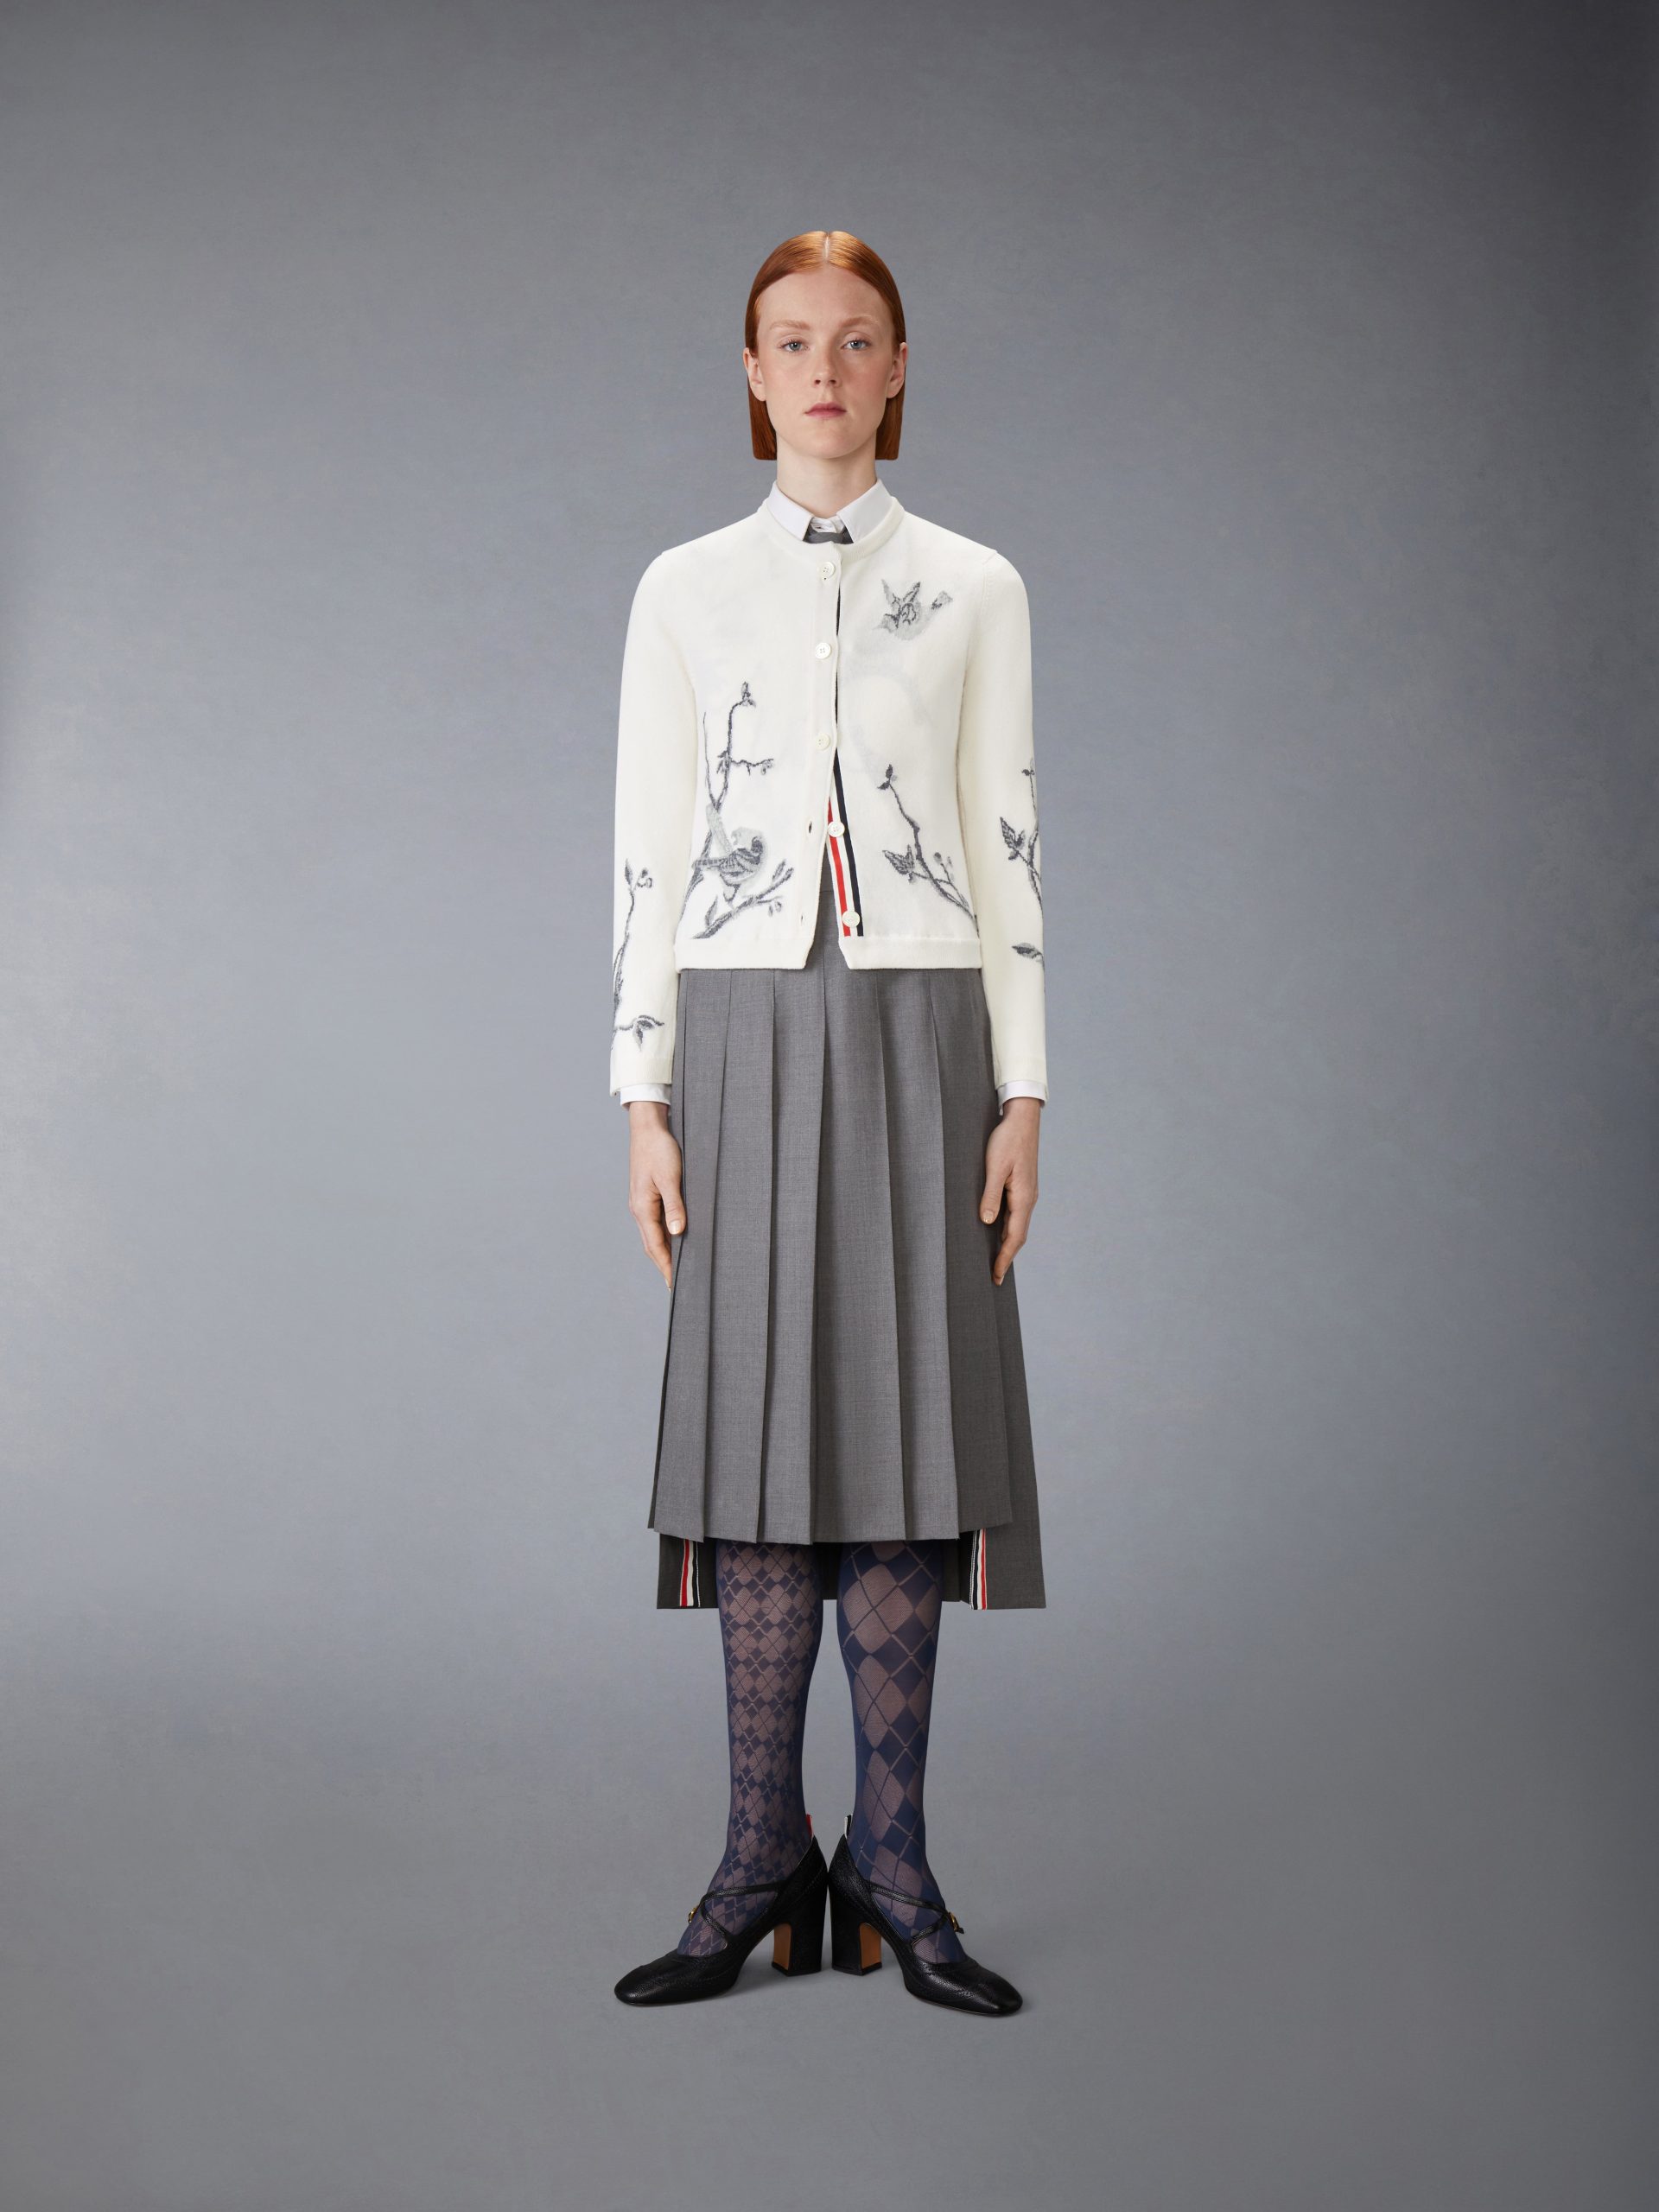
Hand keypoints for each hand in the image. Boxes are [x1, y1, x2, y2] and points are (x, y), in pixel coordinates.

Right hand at [627, 1101, 684, 1286]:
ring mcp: (642, 1203)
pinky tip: (676, 1239)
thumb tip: (678, 1233)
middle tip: (677, 1283)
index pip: (655, 1246)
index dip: (665, 1266)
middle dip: (663, 1264)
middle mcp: (639, 1209)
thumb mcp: (671, 1178)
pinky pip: (655, 1223)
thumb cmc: (660, 1150)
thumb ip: (675, 1206)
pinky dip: (664, 1236)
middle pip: (651, 1245)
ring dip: (664, 1251)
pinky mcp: (647, 1196)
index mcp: (642, 1208)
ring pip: (652, 1235)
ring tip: (679, 1267)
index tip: (674, 1284)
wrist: (648, 1128)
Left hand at [979, 1097, 1039, 1284]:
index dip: (1004, 1258)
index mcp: (1023, 1198)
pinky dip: (1007, 1229)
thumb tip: (986, 1222)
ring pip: (1017, 1225)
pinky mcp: (1023, 1186)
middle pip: (1018, 1235)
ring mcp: (1027, 1193)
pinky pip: (1016, 1214)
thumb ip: (991, 1195)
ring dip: (1007, 1244)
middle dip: (1006, 1257)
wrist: (1022, 1119)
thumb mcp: (995, 1167)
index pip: (1014, 1237)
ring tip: (995, 1260)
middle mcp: (1028, 1199)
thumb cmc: (1007, 1140)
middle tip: (994, 1276)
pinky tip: (997, 1231)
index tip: (995, 1276)